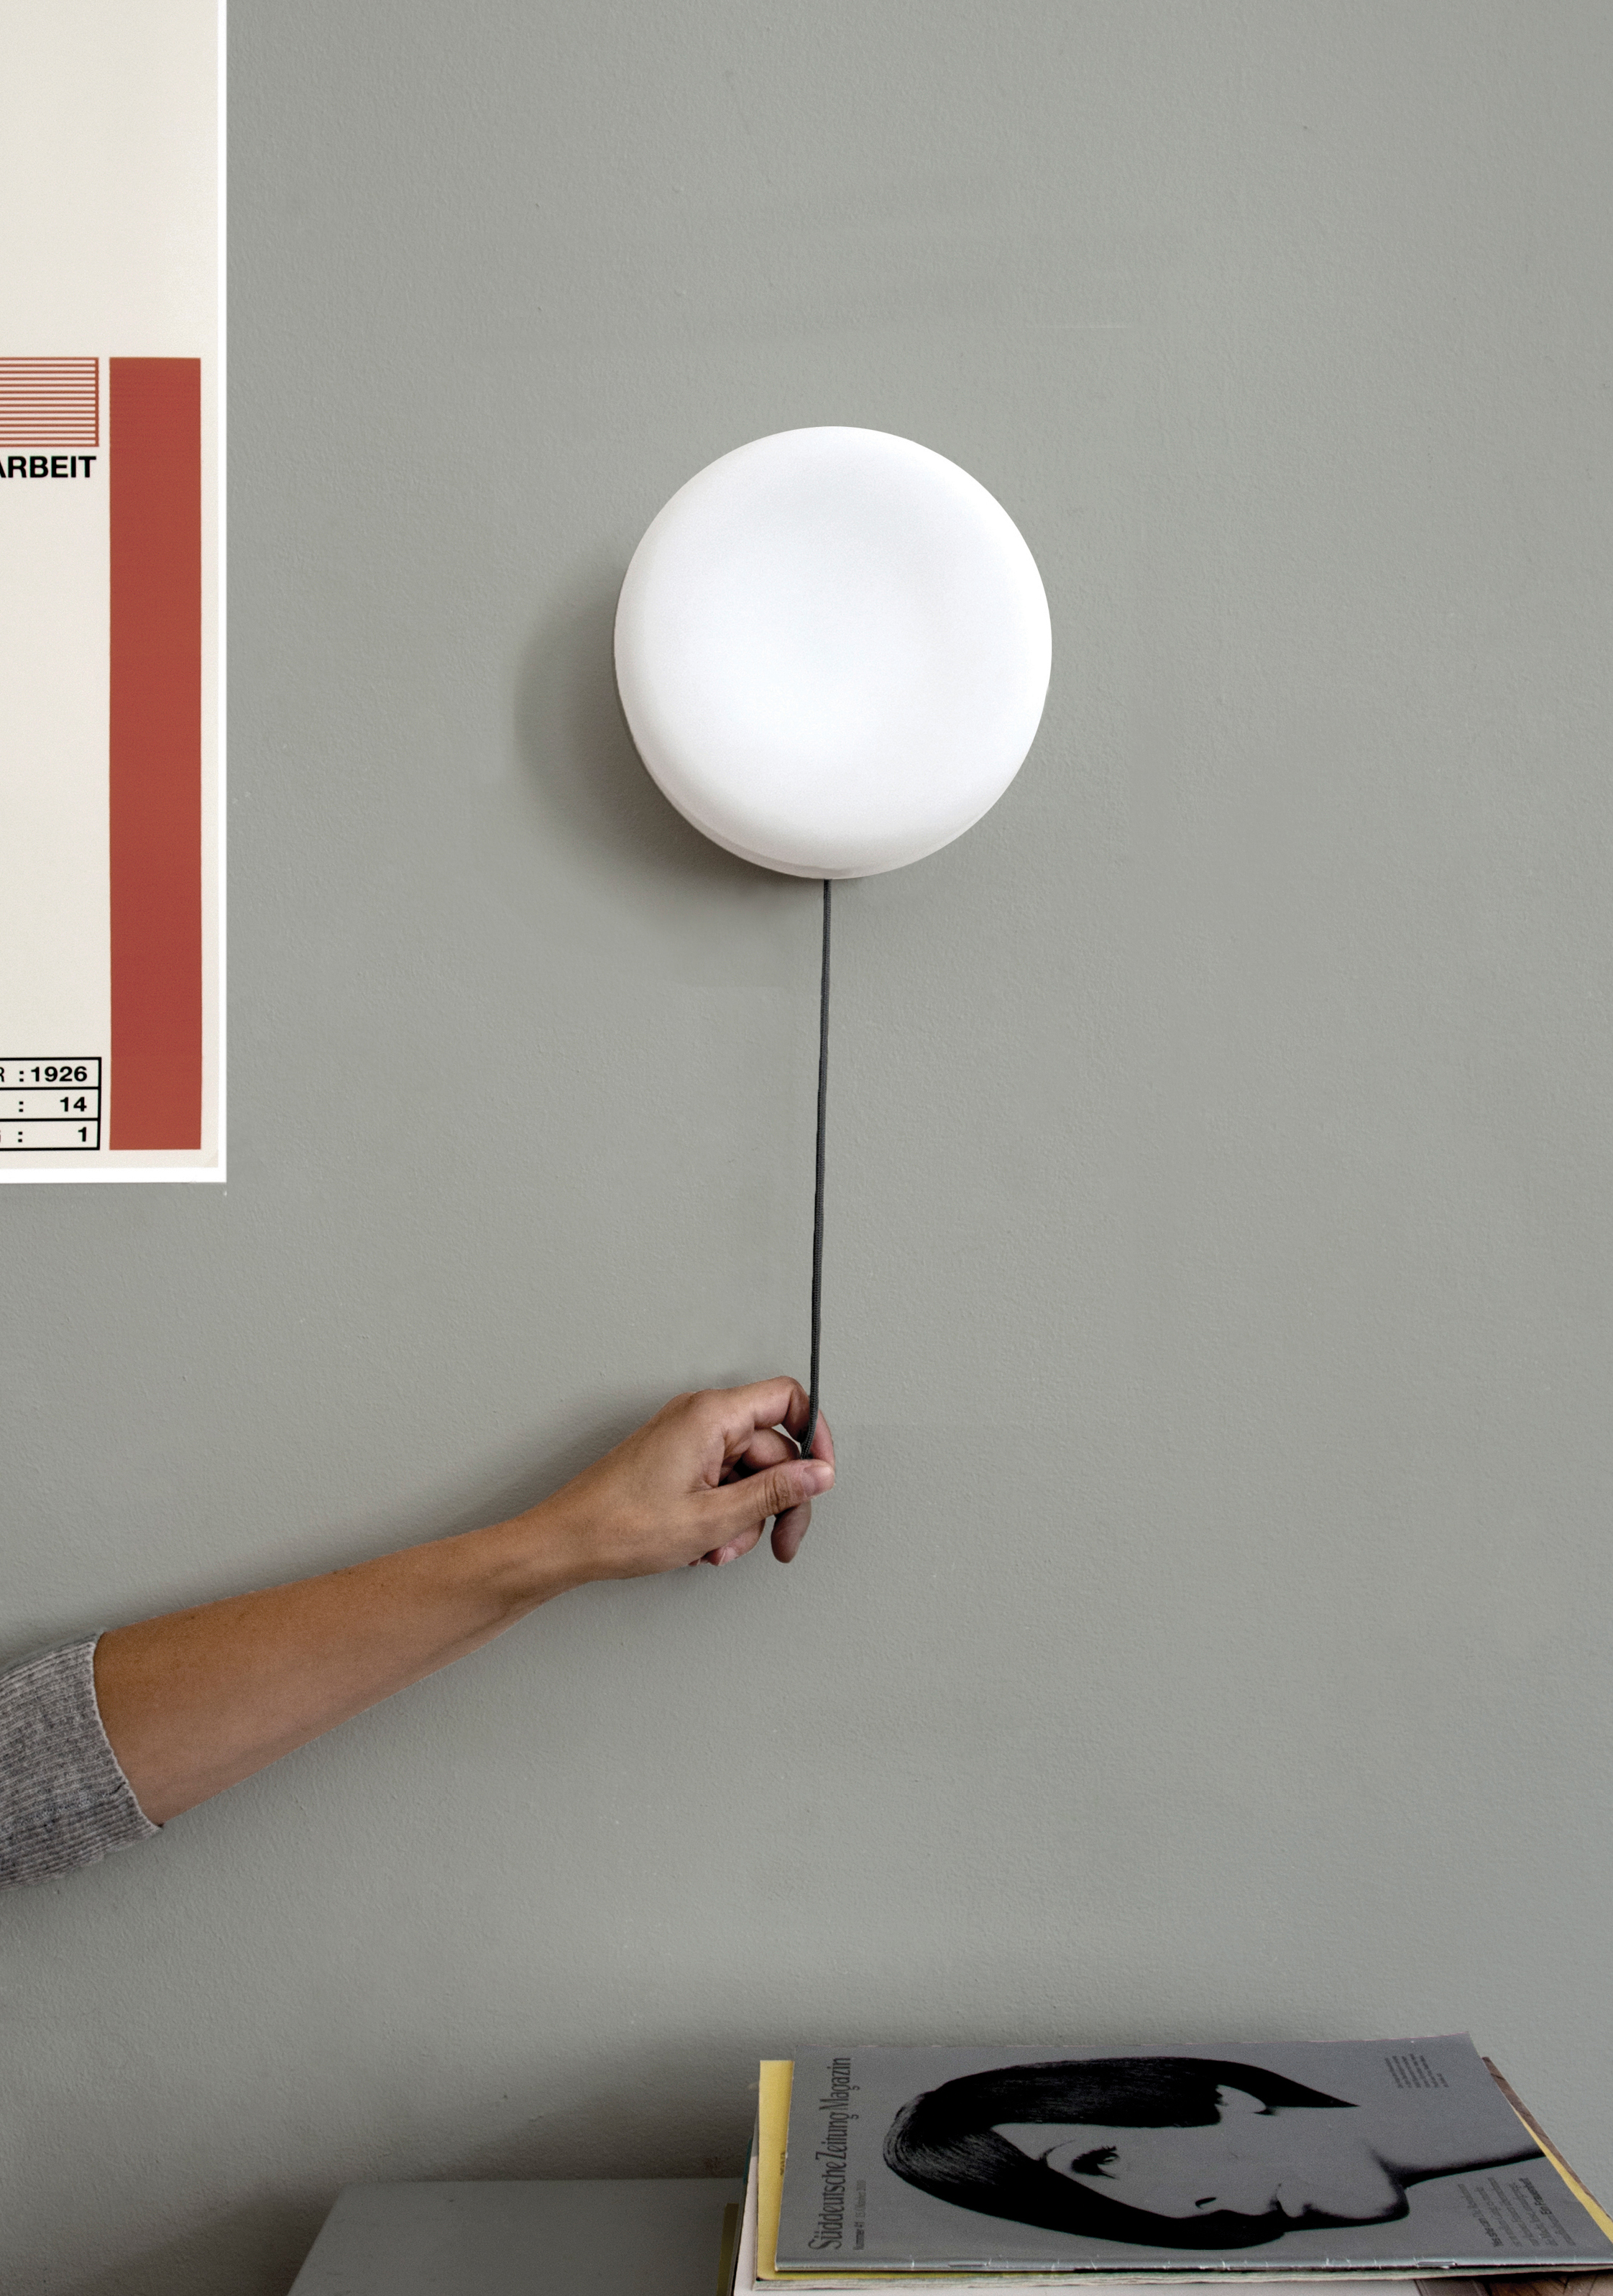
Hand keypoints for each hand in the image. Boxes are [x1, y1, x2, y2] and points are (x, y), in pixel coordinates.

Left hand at [537, 1378, 834, 1580]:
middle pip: (771, 1448)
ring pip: (747, 1473)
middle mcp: (700, 1418)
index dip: (813, 1436)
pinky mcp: (677, 1461)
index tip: (820, 1478)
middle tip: (779, 1542)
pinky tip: (705, 1545)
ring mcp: (687, 1440)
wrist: (567, 1543)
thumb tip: (818, 1474)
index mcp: (710, 1415)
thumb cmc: (621, 1526)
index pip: (786, 1400)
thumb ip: (775, 1492)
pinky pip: (721, 1482)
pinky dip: (723, 1515)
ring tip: (719, 1547)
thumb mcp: (714, 1518)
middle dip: (776, 1501)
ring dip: (745, 1517)